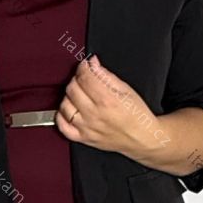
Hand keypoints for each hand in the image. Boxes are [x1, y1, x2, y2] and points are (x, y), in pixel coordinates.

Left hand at [55, 54, 169, 161]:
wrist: (141, 138)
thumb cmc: (137, 115)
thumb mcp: (126, 89)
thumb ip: (106, 75)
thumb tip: (92, 63)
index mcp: (107, 100)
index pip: (84, 77)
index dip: (83, 67)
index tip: (86, 65)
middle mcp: (94, 114)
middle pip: (72, 88)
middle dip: (77, 79)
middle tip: (85, 79)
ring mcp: (87, 127)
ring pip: (64, 105)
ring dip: (69, 96)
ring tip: (80, 94)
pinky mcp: (83, 138)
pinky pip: (62, 126)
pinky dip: (61, 116)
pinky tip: (70, 109)